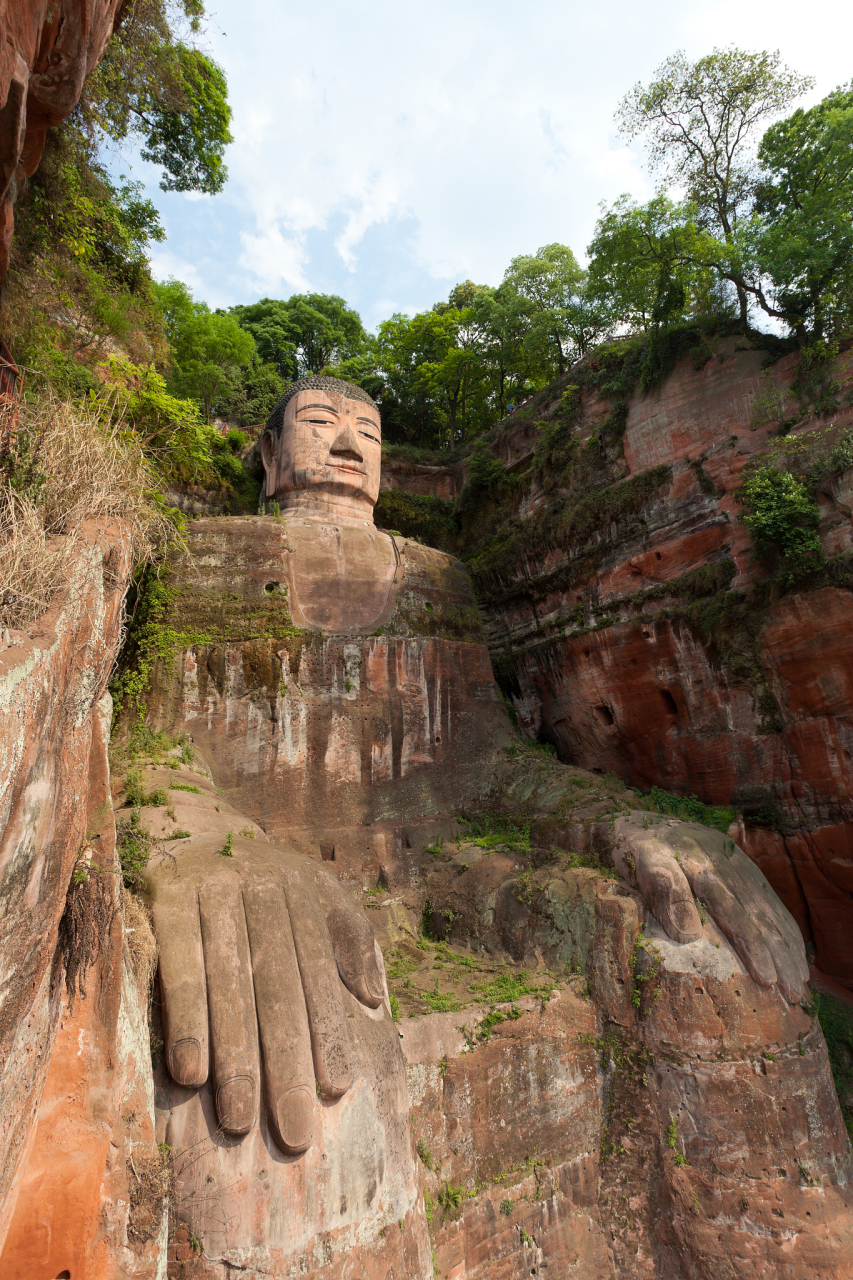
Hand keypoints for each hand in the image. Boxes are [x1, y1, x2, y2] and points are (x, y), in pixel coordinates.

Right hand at [145, 835, 385, 1154]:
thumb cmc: (267, 881)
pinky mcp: (168, 902)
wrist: (193, 827)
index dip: (328, 1029)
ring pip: (228, 986)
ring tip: (239, 1120)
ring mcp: (213, 896)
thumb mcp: (320, 892)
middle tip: (294, 1129)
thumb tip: (373, 998)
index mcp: (303, 896)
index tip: (337, 1089)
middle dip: (285, 1062)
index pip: (317, 973)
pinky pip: (177, 968)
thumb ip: (352, 939)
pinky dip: (185, 1020)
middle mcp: (261, 893)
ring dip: (234, 1057)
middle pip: (276, 988)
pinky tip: (190, 1073)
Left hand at [612, 813, 808, 1004]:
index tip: (768, 978)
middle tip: (794, 992)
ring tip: (801, 980)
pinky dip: (784, 928)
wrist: (642, 822)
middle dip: (780, 955)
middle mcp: (728, 865)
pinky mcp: (743, 868)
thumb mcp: (644, 866)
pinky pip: (769, 901)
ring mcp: (739, 865)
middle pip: (760, 915)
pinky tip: (795, 951)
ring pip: (769, 910)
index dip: (754, 947)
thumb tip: (689, 935)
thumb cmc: (638, 852)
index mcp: (703, 867)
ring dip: (788, 946)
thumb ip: (667, 894)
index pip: (735, 913)